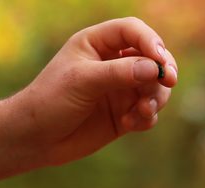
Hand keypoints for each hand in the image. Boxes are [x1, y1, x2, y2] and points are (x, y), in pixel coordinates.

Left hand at [5, 17, 178, 166]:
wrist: (36, 139)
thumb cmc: (51, 100)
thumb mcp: (83, 81)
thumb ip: (119, 73)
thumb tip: (156, 69)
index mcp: (98, 44)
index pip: (133, 31)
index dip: (151, 42)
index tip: (160, 62)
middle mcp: (113, 63)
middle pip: (153, 58)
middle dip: (163, 70)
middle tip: (168, 83)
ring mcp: (120, 90)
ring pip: (156, 87)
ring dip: (155, 98)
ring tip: (141, 111)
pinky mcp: (125, 114)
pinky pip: (149, 112)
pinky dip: (146, 117)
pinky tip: (128, 124)